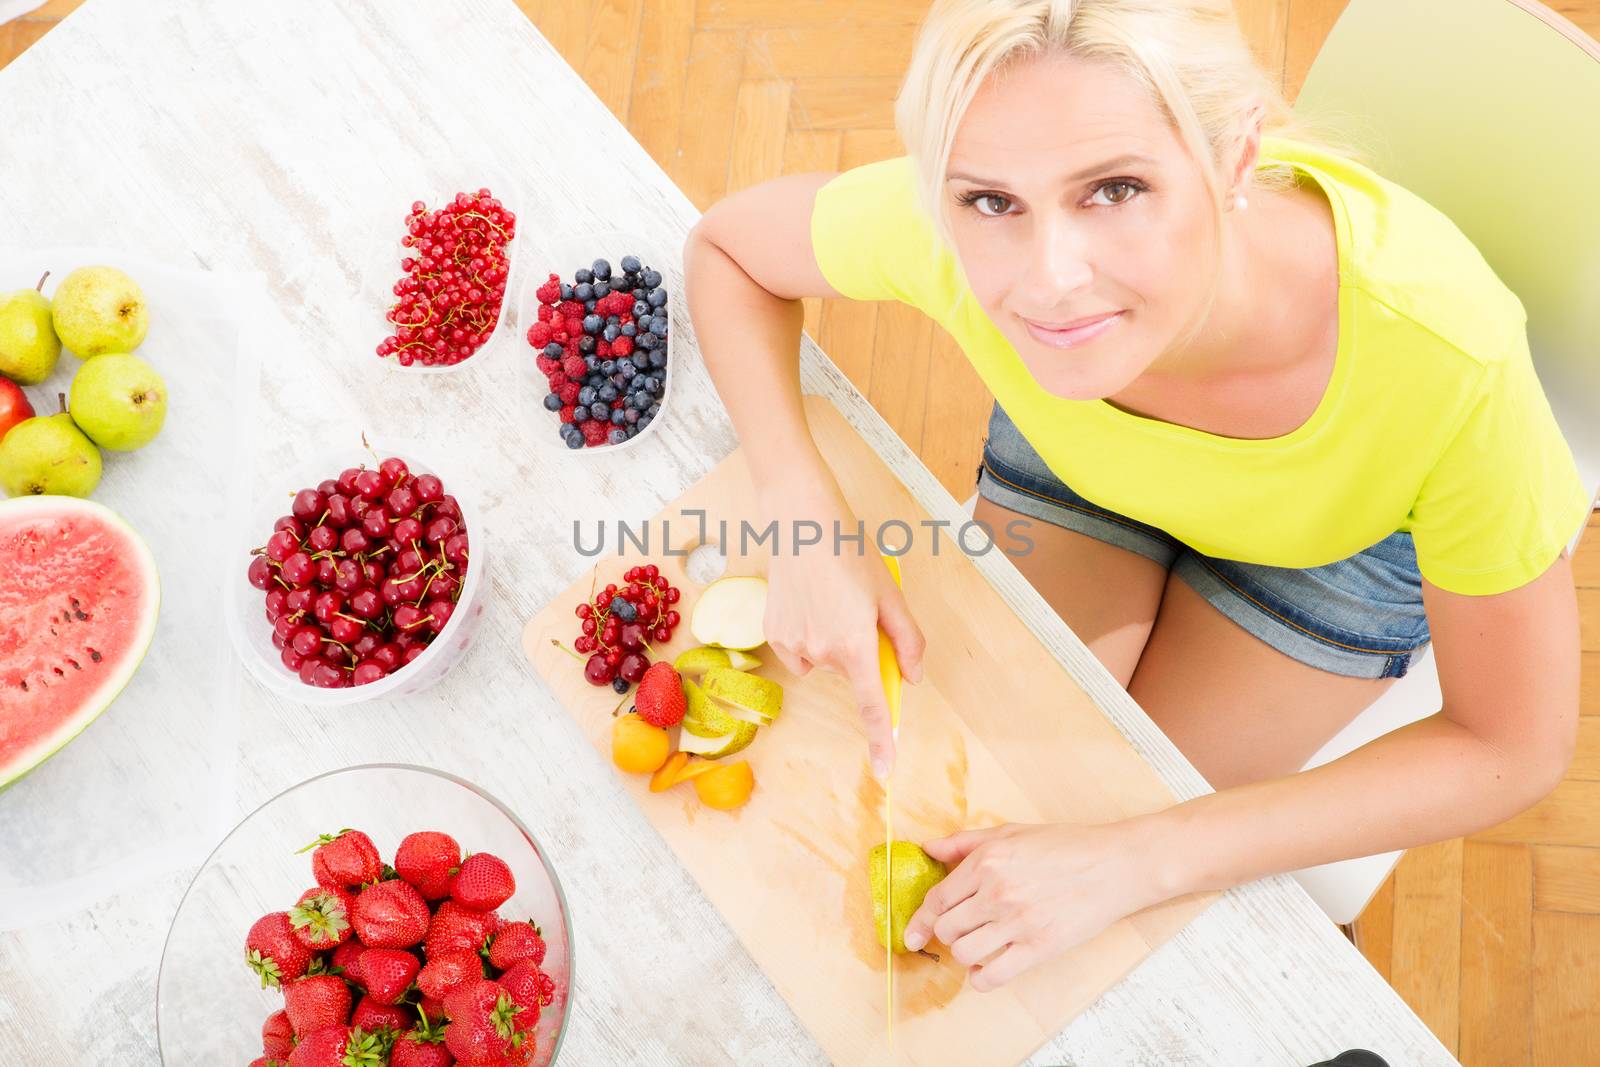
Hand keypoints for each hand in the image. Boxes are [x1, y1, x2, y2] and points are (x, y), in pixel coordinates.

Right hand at [761, 481, 924, 779]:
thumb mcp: (890, 595)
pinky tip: (809, 601)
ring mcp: (793, 644)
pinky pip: (800, 650)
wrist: (801, 521)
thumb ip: (907, 641)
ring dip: (833, 643)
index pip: (871, 706)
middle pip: (850, 672)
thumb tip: (912, 677)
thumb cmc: (850, 552)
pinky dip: (808, 635)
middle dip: (859, 652)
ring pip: (824, 662)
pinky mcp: (773, 633)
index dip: (881, 740)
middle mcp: (821, 651)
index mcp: (855, 644)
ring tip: (831, 598)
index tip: (884, 771)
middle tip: (860, 610)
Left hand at [902, 820, 1167, 992]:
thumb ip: (965, 842)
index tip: (913, 934)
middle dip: (947, 933)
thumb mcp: (1011, 832)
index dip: (921, 919)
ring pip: (964, 953)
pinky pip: (993, 976)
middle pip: (946, 928)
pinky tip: (985, 972)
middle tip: (961, 931)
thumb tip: (928, 848)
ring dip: (964, 954)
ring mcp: (1017, 922)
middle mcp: (996, 892)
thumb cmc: (1064, 846)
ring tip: (977, 946)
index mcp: (986, 862)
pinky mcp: (1039, 947)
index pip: (937, 899)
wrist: (1114, 865)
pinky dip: (981, 980)